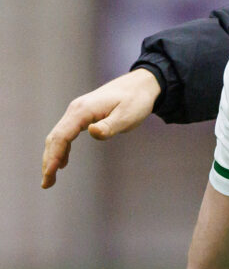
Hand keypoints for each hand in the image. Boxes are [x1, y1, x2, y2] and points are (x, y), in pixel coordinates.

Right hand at [41, 68, 160, 188]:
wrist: (141, 84)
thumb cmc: (136, 101)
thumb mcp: (127, 115)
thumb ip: (109, 126)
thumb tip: (91, 132)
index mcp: (83, 110)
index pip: (61, 136)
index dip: (53, 157)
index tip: (50, 175)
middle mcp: (75, 110)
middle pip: (55, 137)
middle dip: (48, 161)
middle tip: (46, 184)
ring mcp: (78, 111)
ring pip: (58, 136)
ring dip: (52, 156)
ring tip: (50, 178)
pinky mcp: (83, 114)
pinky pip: (66, 133)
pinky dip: (61, 148)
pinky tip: (62, 162)